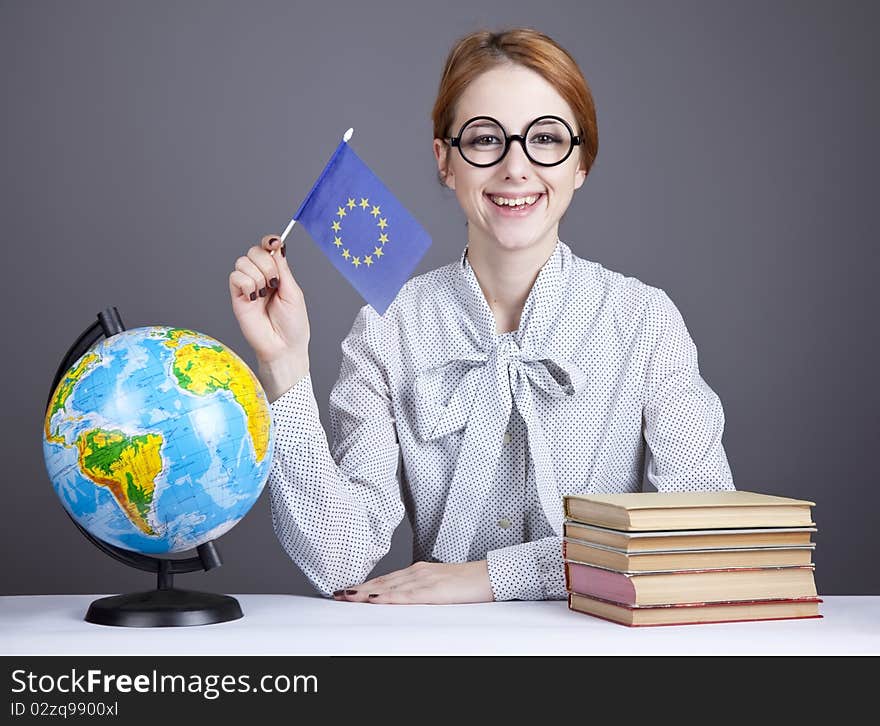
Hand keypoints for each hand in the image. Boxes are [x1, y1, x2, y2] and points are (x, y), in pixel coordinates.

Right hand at [228, 234, 310, 399]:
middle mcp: (261, 277)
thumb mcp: (293, 291)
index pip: (267, 248)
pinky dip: (247, 285)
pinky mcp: (237, 296)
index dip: (269, 241)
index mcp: (277, 274)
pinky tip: (254, 298)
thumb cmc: (293, 324)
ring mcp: (248, 286)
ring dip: (258, 276)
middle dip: (266, 263)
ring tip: (265, 294)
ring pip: (243, 262)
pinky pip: (235, 277)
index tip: (274, 242)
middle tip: (274, 283)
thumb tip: (277, 246)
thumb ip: (282, 268)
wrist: (283, 346)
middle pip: (254, 251)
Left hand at [332, 561, 493, 603]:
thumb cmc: (469, 583)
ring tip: (348, 597)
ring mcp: (425, 580)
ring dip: (366, 592)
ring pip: (389, 587)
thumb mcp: (440, 584)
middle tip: (337, 594)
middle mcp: (418, 572)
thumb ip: (421, 589)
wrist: (491, 576)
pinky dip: (388, 597)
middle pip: (382, 582)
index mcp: (419, 571)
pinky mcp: (434, 590)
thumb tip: (404, 598)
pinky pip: (407, 595)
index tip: (347, 590)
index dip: (365, 585)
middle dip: (359, 589)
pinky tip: (375, 599)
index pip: (386, 579)